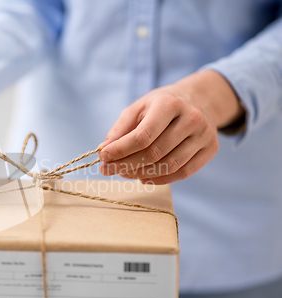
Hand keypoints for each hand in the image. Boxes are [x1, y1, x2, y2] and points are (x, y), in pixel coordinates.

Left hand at [99, 70, 243, 184]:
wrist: (198, 99)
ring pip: (169, 165)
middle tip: (110, 169)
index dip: (121, 150)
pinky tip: (144, 178)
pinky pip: (183, 172)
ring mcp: (204, 134)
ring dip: (142, 174)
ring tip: (125, 173)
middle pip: (155, 153)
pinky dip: (161, 179)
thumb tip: (104, 151)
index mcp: (169, 104)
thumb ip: (120, 129)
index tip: (103, 158)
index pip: (142, 135)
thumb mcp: (138, 108)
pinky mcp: (211, 148)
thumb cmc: (161, 106)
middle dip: (127, 164)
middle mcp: (191, 118)